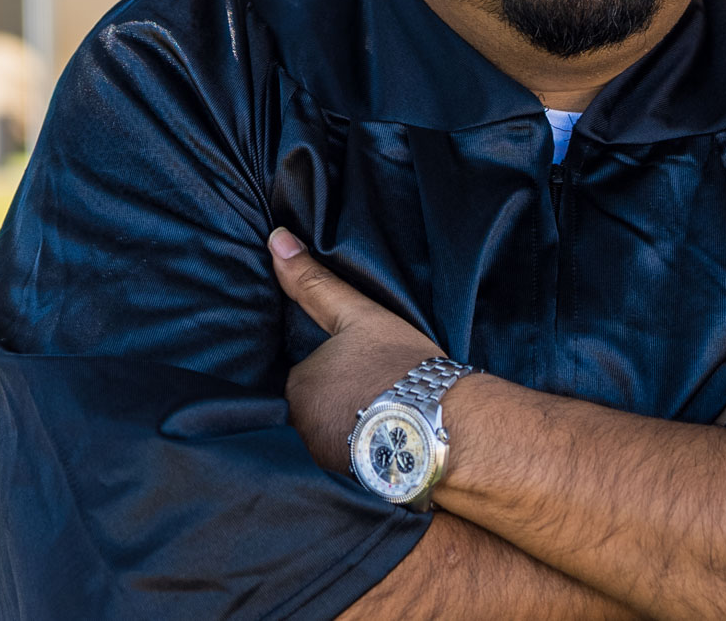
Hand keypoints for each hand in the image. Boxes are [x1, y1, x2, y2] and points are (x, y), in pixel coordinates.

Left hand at [269, 227, 445, 470]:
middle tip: (380, 393)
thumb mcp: (357, 314)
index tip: (365, 370)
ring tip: (390, 419)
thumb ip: (313, 282)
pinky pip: (352, 465)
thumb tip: (276, 240)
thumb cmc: (402, 365)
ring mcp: (326, 463)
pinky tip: (395, 445)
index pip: (306, 378)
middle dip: (341, 405)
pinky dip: (368, 456)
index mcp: (298, 387)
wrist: (449, 426)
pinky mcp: (352, 486)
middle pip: (317, 411)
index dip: (337, 372)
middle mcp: (302, 430)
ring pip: (334, 439)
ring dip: (353, 432)